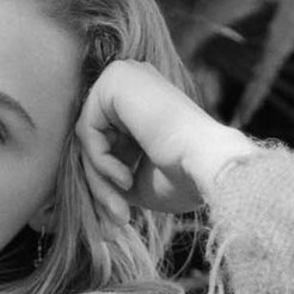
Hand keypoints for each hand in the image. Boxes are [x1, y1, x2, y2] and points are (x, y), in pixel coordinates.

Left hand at [76, 60, 257, 223]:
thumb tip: (86, 183)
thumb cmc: (183, 177)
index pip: (107, 141)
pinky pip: (87, 130)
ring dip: (100, 179)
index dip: (108, 181)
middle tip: (116, 218)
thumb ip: (109, 170)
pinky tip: (125, 177)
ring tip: (121, 206)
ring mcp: (123, 75)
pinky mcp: (113, 80)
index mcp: (143, 99)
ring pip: (88, 138)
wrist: (207, 166)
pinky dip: (100, 162)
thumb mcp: (137, 177)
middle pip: (95, 139)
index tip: (121, 216)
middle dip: (101, 184)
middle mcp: (134, 80)